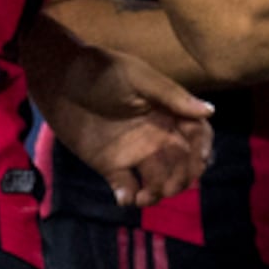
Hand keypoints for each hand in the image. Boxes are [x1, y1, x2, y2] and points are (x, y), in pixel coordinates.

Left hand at [36, 44, 215, 208]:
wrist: (58, 80)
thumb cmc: (100, 71)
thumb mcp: (139, 78)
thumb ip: (172, 96)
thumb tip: (210, 111)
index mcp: (168, 114)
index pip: (196, 136)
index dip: (202, 150)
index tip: (200, 160)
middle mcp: (156, 136)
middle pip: (182, 164)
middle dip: (182, 178)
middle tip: (169, 187)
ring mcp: (134, 153)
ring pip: (158, 180)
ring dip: (157, 193)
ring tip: (145, 197)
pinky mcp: (110, 166)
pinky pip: (127, 188)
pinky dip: (129, 197)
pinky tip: (125, 197)